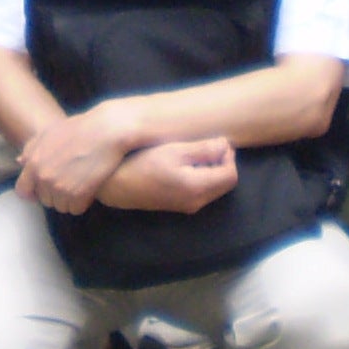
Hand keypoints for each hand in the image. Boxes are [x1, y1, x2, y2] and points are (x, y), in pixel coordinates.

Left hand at [16, 104, 135, 213]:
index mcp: (34, 163)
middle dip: (55, 193)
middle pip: (45, 200)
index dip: (33, 192)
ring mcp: (61, 187)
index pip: (23, 190)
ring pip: (60, 206)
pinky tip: (88, 188)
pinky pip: (75, 209)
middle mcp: (44, 177)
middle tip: (69, 180)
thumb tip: (20, 161)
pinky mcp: (79, 195)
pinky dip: (82, 202)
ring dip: (69, 199)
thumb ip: (32, 148)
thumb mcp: (49, 133)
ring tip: (79, 183)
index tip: (42, 190)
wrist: (106, 131)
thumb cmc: (79, 128)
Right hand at [101, 138, 237, 212]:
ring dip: (211, 170)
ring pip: (213, 188)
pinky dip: (201, 177)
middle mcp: (197, 202)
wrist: (117, 186)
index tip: (217, 142)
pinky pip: (201, 192)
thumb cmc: (144, 163)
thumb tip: (225, 146)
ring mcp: (187, 206)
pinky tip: (184, 165)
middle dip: (222, 163)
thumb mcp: (174, 150)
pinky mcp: (178, 206)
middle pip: (224, 184)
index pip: (231, 176)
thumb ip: (204, 149)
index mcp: (198, 188)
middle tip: (208, 145)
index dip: (229, 157)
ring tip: (194, 153)